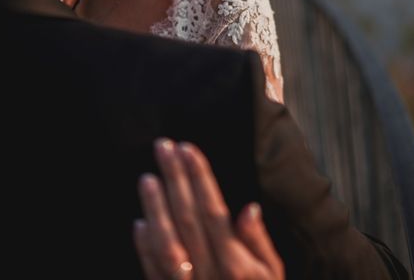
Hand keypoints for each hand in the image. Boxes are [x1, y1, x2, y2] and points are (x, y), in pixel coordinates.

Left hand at [133, 138, 284, 279]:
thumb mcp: (274, 277)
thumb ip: (259, 244)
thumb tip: (248, 208)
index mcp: (234, 263)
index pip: (213, 210)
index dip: (199, 178)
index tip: (188, 149)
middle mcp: (207, 272)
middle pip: (187, 218)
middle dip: (174, 179)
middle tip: (163, 147)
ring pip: (166, 242)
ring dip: (154, 208)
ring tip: (146, 177)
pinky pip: (154, 273)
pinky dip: (144, 248)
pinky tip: (138, 223)